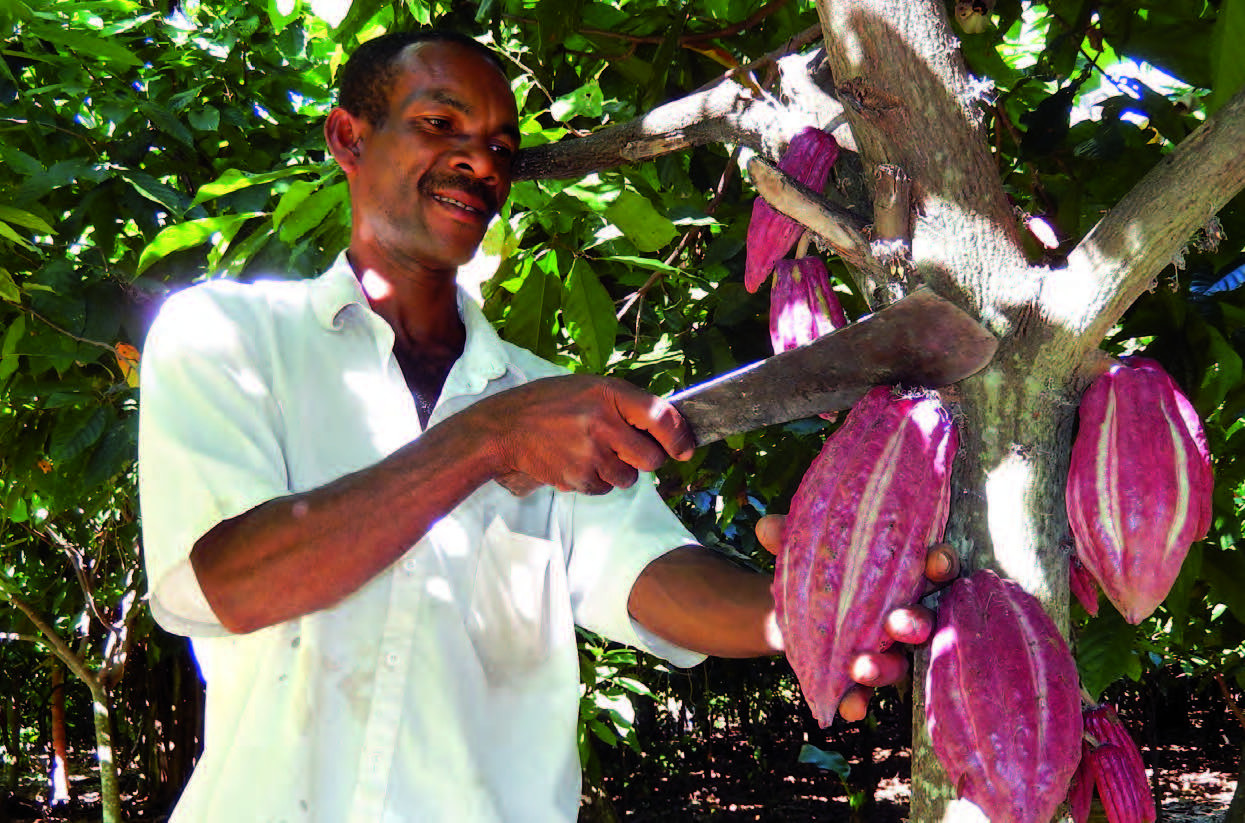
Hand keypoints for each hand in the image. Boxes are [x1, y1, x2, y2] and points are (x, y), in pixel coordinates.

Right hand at [467, 375, 694, 495]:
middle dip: (647, 459)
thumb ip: (625, 405)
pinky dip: (597, 481)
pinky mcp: (578, 477)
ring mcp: (590, 453)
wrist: (506, 428)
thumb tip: (667, 429)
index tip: (685, 449)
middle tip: (629, 450)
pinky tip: (578, 462)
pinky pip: (605, 488)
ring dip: (620, 471)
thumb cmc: (551, 404)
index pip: (661, 416)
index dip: (680, 436)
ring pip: (630, 478)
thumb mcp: (590, 389)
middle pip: (651, 458)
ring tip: (594, 453)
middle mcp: (603, 423)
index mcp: (609, 394)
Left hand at [755, 514, 958, 721]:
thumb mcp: (806, 551)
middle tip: (895, 624)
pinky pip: (871, 693)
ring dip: (884, 667)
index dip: (942, 562)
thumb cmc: (820, 568)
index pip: (936, 564)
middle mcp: (908, 610)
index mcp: (904, 571)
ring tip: (859, 667)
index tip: (936, 560)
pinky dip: (859, 701)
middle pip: (925, 619)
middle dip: (914, 622)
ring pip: (902, 661)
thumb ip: (791, 537)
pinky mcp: (868, 675)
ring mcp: (891, 648)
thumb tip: (768, 527)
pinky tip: (848, 709)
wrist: (795, 608)